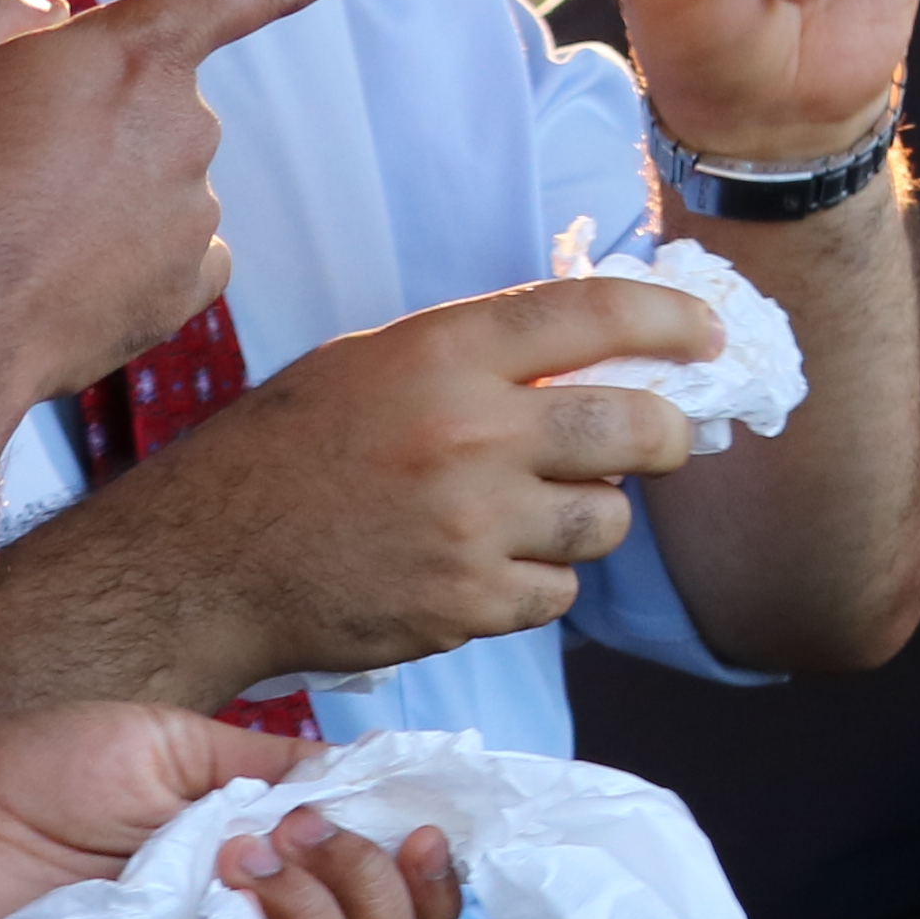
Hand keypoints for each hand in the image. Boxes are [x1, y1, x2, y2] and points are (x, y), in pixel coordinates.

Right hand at [0, 0, 456, 403]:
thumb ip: (4, 15)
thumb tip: (53, 21)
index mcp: (135, 49)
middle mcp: (190, 123)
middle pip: (157, 97)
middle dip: (94, 121)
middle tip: (3, 169)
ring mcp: (199, 208)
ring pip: (159, 176)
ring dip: (99, 193)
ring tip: (14, 229)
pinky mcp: (195, 283)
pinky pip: (174, 247)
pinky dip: (126, 255)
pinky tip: (63, 276)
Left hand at [0, 702, 463, 918]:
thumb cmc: (46, 772)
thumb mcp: (178, 745)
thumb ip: (277, 767)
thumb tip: (377, 775)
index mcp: (276, 872)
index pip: (399, 918)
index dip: (433, 891)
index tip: (423, 833)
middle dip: (375, 894)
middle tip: (303, 835)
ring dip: (314, 916)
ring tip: (242, 853)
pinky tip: (217, 904)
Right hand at [125, 273, 726, 682]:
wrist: (213, 560)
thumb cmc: (292, 448)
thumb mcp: (376, 360)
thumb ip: (480, 354)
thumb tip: (595, 357)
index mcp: (443, 351)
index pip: (592, 314)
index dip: (668, 319)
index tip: (706, 335)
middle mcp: (469, 432)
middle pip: (634, 428)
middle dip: (668, 434)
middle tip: (663, 437)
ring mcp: (472, 526)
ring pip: (606, 520)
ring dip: (594, 515)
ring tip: (542, 509)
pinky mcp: (466, 603)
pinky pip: (558, 591)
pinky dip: (543, 581)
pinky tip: (494, 564)